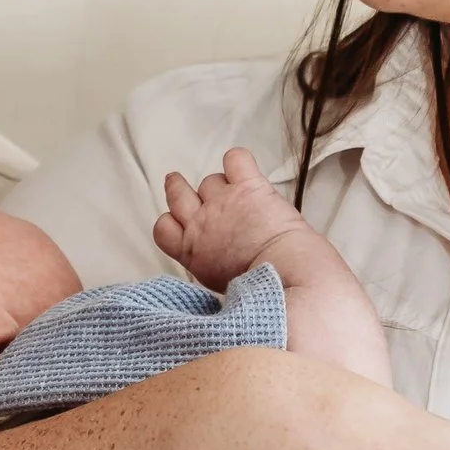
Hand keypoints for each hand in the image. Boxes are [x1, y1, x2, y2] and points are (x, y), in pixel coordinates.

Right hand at [156, 148, 298, 290]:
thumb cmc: (260, 291)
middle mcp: (200, 222)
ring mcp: (223, 201)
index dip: (171, 221)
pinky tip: (245, 171)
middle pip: (176, 194)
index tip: (182, 223)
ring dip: (220, 186)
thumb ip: (209, 268)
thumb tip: (218, 267)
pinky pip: (235, 158)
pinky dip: (238, 161)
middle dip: (180, 190)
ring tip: (236, 194)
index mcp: (191, 251)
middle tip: (190, 191)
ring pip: (209, 180)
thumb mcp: (218, 288)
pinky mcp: (248, 186)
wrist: (286, 277)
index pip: (162, 227)